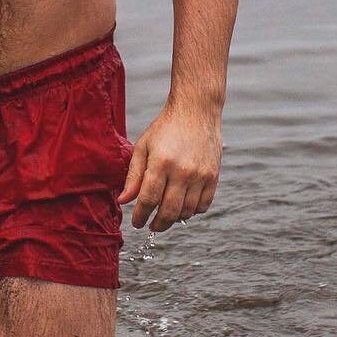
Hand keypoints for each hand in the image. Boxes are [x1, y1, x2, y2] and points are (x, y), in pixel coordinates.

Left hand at [118, 101, 221, 231]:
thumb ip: (133, 176)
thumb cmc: (165, 127)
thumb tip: (123, 201)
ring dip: (174, 219)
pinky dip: (192, 211)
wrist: (196, 110)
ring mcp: (201, 175)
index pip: (148, 200)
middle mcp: (183, 171)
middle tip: (150, 226)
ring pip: (186, 212)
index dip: (140, 216)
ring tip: (165, 216)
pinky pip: (203, 205)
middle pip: (169, 211)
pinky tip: (182, 206)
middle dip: (157, 224)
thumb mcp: (143, 146)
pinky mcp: (213, 176)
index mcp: (161, 162)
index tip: (137, 223)